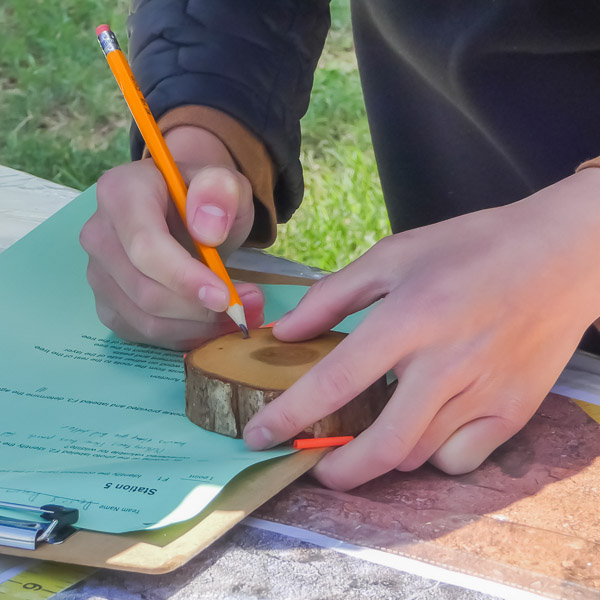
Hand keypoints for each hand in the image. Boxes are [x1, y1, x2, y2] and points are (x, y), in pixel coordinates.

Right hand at [80, 126, 263, 349]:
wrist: (187, 210)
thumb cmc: (204, 197)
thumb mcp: (225, 182)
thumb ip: (219, 191)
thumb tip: (208, 230)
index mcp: (119, 194)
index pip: (145, 247)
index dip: (185, 278)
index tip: (225, 297)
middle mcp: (99, 235)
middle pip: (146, 292)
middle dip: (201, 310)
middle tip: (248, 306)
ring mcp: (99, 274)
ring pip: (146, 321)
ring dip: (199, 328)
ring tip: (240, 314)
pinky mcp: (109, 304)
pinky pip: (145, 334)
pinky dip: (185, 335)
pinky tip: (213, 323)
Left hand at [244, 170, 599, 489]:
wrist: (560, 256)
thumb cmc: (471, 248)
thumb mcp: (395, 254)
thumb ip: (333, 295)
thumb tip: (285, 333)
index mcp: (410, 318)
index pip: (337, 380)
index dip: (290, 415)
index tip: (260, 437)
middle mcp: (446, 364)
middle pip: (382, 445)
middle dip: (336, 470)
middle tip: (312, 466)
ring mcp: (485, 394)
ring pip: (418, 455)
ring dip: (380, 458)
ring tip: (364, 439)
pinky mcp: (515, 412)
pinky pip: (461, 459)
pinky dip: (432, 456)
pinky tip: (425, 429)